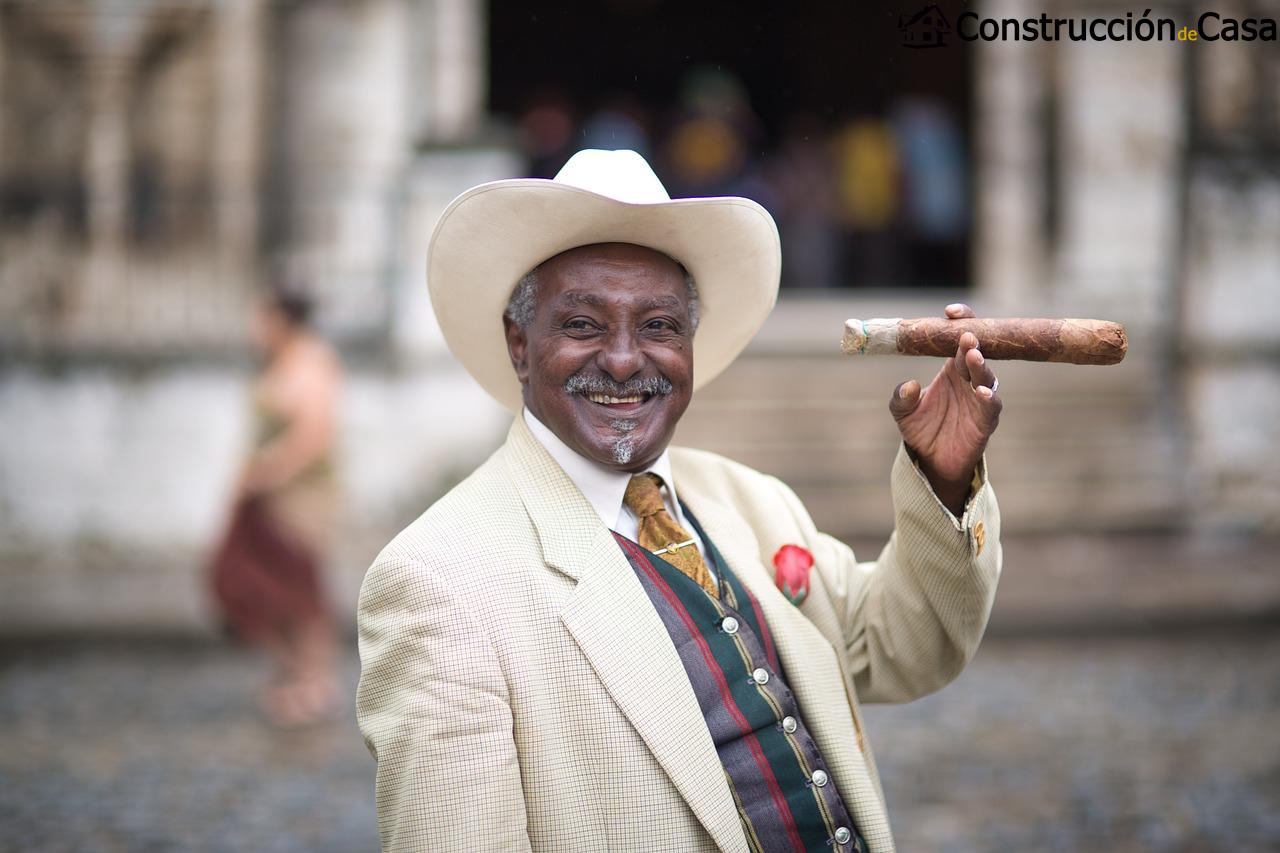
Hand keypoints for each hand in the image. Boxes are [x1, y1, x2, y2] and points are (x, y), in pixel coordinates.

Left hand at [889, 303, 1001, 514]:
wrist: (931, 461)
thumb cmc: (920, 429)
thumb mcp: (902, 412)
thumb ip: (901, 398)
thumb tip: (909, 385)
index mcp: (951, 370)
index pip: (959, 339)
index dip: (960, 323)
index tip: (949, 313)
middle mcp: (968, 380)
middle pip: (976, 354)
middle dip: (972, 343)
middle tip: (966, 335)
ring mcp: (979, 399)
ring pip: (986, 376)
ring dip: (981, 365)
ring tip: (972, 356)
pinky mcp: (986, 420)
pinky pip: (991, 405)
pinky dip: (988, 397)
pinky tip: (979, 391)